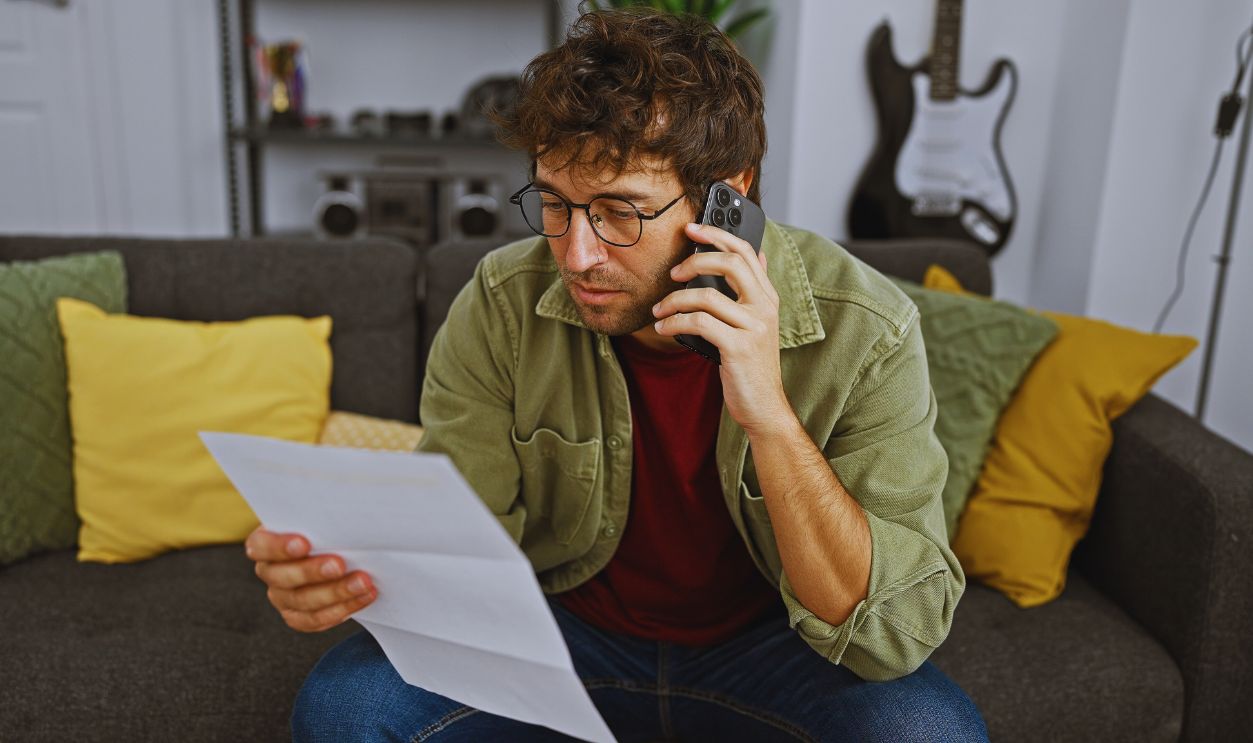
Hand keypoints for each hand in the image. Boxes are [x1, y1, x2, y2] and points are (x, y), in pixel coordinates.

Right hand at [245, 525, 376, 632]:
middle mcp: (270, 572)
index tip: (304, 543)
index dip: (279, 547)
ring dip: (336, 593)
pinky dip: (343, 609)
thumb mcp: (320, 516)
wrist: (338, 549)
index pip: (261, 546)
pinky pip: (316, 620)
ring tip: (364, 582)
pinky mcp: (298, 616)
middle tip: (340, 564)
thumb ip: (323, 514)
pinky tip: (365, 597)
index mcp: (264, 543)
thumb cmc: (326, 525)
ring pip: (303, 601)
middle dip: (313, 572)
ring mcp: (282, 597)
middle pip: (283, 577)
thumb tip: (347, 504)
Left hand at [652, 222, 792, 435]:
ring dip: (673, 300)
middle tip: (672, 272)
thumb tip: (759, 254)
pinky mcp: (738, 347)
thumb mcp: (757, 323)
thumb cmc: (751, 365)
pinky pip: (698, 322)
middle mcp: (764, 307)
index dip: (718, 234)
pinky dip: (674, 322)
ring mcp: (753, 326)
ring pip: (706, 295)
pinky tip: (664, 327)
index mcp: (768, 297)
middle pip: (730, 263)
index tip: (692, 228)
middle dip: (694, 260)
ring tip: (659, 311)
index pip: (746, 252)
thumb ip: (754, 290)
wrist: (764, 406)